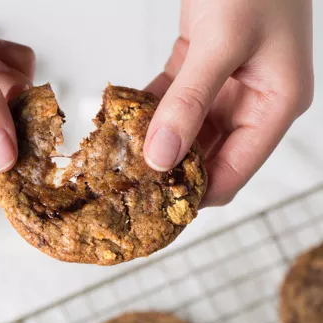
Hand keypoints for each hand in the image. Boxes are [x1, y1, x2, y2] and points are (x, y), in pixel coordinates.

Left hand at [144, 0, 313, 206]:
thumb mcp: (222, 42)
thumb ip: (190, 101)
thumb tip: (162, 156)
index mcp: (275, 106)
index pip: (235, 171)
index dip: (197, 193)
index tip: (156, 205)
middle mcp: (253, 102)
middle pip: (210, 156)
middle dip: (172, 168)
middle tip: (131, 182)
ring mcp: (227, 87)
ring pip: (189, 131)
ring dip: (158, 141)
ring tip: (123, 156)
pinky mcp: (202, 70)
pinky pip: (174, 101)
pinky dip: (151, 110)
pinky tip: (125, 118)